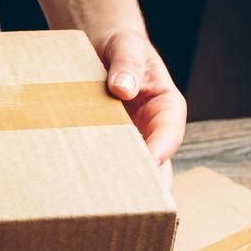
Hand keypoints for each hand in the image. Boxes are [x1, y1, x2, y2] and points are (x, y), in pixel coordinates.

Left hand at [91, 28, 185, 189]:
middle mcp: (152, 131)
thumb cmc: (119, 44)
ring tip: (102, 206)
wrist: (99, 46)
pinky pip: (105, 165)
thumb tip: (122, 88)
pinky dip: (99, 178)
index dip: (159, 152)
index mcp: (166, 108)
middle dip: (145, 186)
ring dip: (120, 188)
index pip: (169, 135)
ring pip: (131, 172)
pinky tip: (81, 191)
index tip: (147, 164)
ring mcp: (130, 141)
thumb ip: (127, 64)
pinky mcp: (106, 145)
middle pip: (155, 165)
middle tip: (127, 204)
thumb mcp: (126, 46)